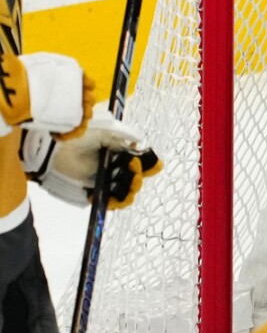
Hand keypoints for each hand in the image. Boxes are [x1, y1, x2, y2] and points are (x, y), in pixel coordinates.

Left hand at [22, 107, 161, 209]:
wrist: (54, 150)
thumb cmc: (77, 137)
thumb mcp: (103, 131)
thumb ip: (122, 135)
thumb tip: (140, 142)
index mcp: (122, 151)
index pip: (143, 160)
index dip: (147, 164)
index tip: (138, 163)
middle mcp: (117, 166)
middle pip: (136, 178)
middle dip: (137, 179)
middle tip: (132, 175)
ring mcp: (106, 179)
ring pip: (126, 192)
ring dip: (129, 193)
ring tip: (124, 191)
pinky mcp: (95, 190)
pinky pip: (110, 200)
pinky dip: (113, 202)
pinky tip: (109, 199)